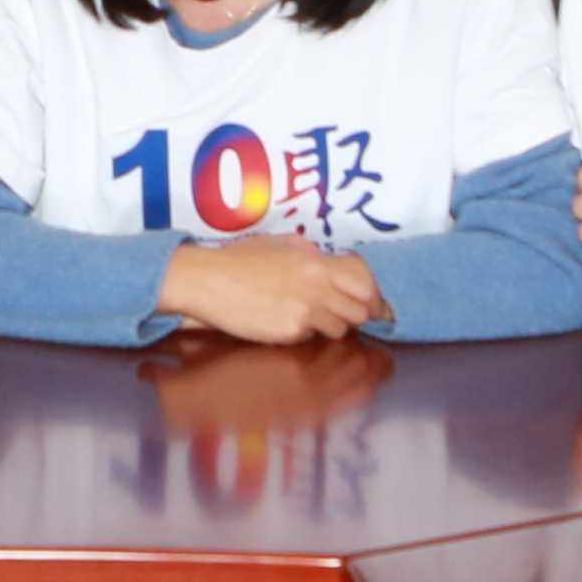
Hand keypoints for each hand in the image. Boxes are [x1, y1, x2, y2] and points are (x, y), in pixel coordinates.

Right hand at [155, 235, 388, 345]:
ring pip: (339, 329)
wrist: (208, 281)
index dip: (372, 298)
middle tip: (341, 314)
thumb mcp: (277, 243)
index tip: (372, 305)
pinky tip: (284, 321)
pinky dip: (304, 333)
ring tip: (307, 317)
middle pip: (360, 311)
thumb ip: (307, 251)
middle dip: (354, 314)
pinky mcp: (289, 332)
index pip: (365, 285)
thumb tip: (323, 257)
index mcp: (316, 263)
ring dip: (329, 326)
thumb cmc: (237, 260)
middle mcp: (317, 287)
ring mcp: (304, 311)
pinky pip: (311, 337)